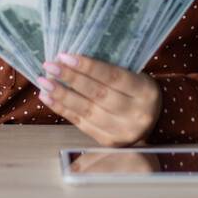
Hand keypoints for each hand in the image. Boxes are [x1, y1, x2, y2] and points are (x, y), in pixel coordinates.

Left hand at [37, 53, 161, 146]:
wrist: (153, 121)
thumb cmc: (137, 91)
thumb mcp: (134, 76)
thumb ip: (110, 70)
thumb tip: (72, 59)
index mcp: (145, 91)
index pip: (112, 77)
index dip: (88, 66)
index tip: (65, 56)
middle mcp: (136, 114)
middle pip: (98, 94)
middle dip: (71, 79)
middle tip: (50, 66)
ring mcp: (122, 131)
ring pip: (87, 111)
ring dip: (62, 95)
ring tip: (44, 82)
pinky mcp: (108, 141)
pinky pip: (81, 123)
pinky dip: (62, 109)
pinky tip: (48, 98)